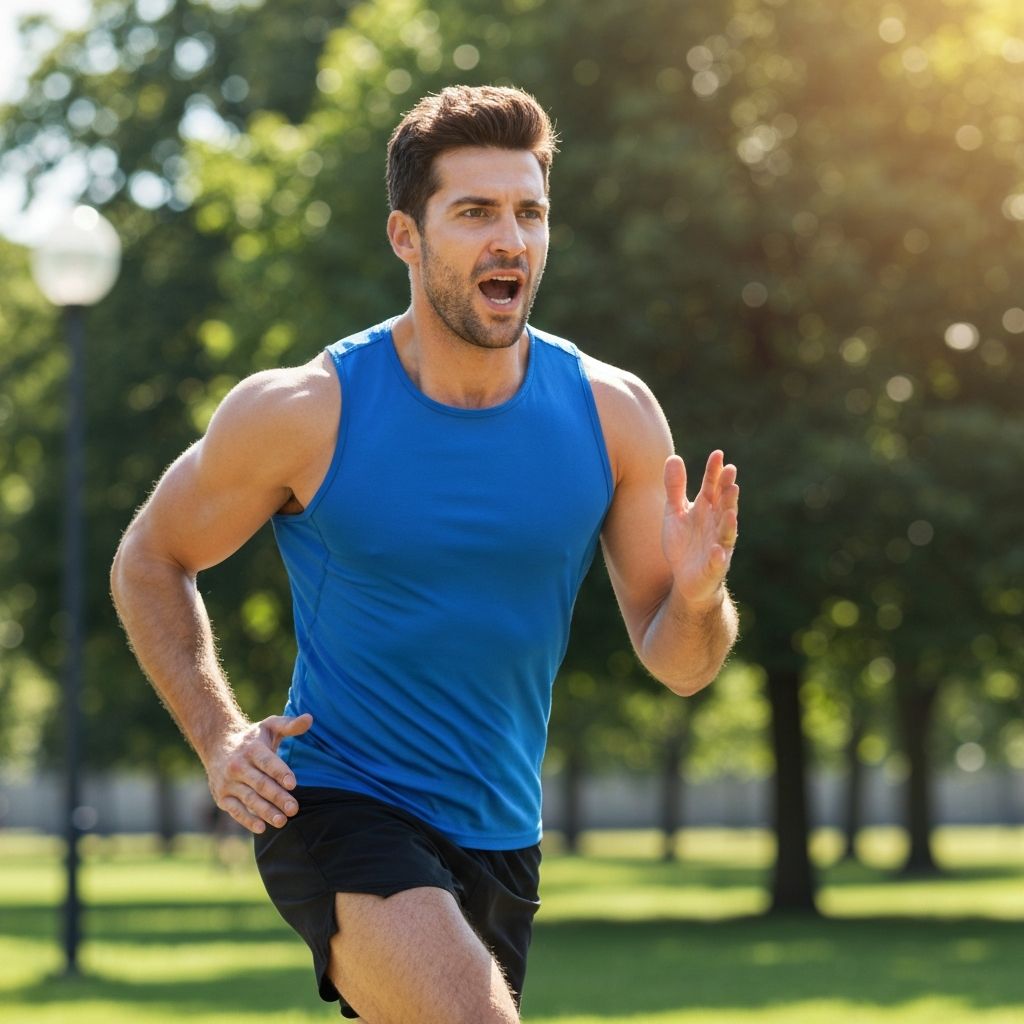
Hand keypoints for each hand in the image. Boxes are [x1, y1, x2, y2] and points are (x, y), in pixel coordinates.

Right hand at [205, 713, 312, 833]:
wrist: (217, 744)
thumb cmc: (252, 738)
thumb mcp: (269, 726)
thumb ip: (290, 725)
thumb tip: (310, 718)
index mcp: (252, 749)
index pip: (267, 762)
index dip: (280, 773)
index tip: (293, 784)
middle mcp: (238, 766)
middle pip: (260, 784)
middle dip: (278, 797)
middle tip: (294, 809)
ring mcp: (228, 783)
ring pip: (249, 799)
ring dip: (265, 811)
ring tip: (282, 821)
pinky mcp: (222, 796)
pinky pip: (235, 810)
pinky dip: (247, 819)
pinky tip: (262, 827)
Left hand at [662, 450, 738, 608]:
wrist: (687, 580)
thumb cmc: (684, 543)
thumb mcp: (675, 512)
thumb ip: (675, 487)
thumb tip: (673, 457)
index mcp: (707, 510)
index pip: (712, 487)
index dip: (715, 472)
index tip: (718, 455)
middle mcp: (716, 525)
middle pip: (724, 506)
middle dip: (728, 492)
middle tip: (731, 474)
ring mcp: (718, 545)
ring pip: (726, 532)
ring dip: (729, 521)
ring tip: (730, 511)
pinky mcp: (713, 567)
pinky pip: (717, 562)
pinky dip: (718, 556)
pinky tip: (717, 551)